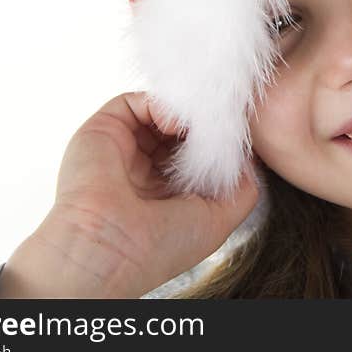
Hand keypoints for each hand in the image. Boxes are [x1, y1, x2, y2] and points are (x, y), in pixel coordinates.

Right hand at [0, 92, 259, 297]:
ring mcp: (123, 147)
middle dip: (204, 125)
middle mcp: (143, 167)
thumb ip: (242, 189)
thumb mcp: (219, 221)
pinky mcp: (105, 129)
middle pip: (180, 128)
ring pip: (161, 112)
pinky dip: (162, 104)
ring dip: (186, 114)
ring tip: (199, 127)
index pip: (196, 151)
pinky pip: (138, 101)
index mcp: (165, 190)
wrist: (108, 249)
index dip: (217, 142)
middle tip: (221, 126)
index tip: (233, 139)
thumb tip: (245, 156)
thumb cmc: (159, 245)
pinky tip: (175, 124)